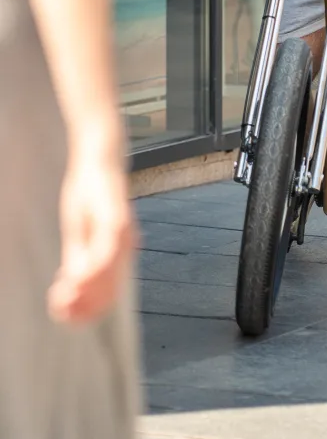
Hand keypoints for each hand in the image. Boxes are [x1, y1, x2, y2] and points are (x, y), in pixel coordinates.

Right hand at [47, 151, 135, 324]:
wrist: (100, 160)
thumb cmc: (89, 193)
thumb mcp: (78, 231)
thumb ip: (80, 258)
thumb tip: (76, 287)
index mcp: (117, 253)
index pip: (105, 297)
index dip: (83, 312)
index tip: (61, 311)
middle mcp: (125, 248)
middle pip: (107, 296)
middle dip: (81, 309)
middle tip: (57, 305)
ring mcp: (122, 236)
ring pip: (107, 281)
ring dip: (83, 296)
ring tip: (60, 296)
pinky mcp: (116, 222)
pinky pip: (106, 256)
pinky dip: (90, 274)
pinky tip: (72, 279)